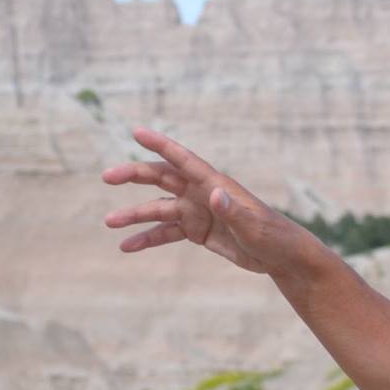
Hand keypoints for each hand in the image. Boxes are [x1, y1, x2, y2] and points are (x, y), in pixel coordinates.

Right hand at [101, 127, 312, 276]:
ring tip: (109, 222)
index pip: (183, 159)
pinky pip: (166, 233)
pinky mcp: (197, 231)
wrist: (281, 257)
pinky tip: (127, 247)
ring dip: (134, 215)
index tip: (137, 132)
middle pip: (162, 178)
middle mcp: (201, 193)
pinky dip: (147, 239)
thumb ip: (233, 211)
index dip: (160, 144)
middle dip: (134, 175)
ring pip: (158, 209)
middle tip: (107, 176)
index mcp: (215, 184)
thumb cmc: (273, 236)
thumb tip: (214, 194)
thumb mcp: (254, 226)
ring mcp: (197, 212)